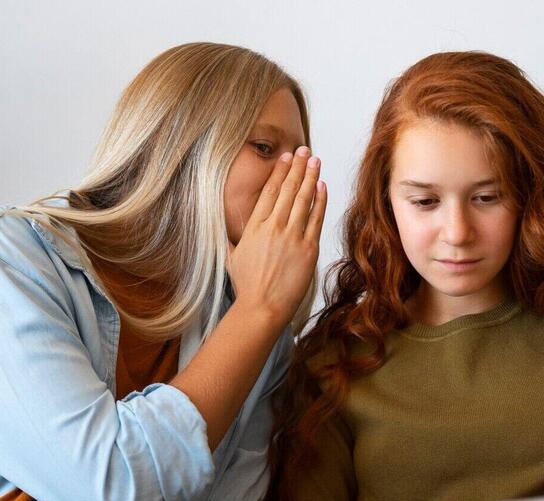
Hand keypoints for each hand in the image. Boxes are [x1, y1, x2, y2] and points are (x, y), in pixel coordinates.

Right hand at [227, 145, 326, 322]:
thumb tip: (220, 229)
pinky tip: (323, 186)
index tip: (286, 158)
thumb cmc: (247, 287)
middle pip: (288, 189)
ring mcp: (292, 236)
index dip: (279, 172)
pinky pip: (316, 218)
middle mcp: (273, 227)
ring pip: (303, 199)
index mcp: (254, 227)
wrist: (262, 307)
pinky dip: (320, 200)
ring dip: (310, 176)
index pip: (269, 192)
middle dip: (298, 167)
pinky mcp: (308, 249)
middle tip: (304, 150)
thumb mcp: (231, 258)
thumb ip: (228, 239)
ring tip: (316, 160)